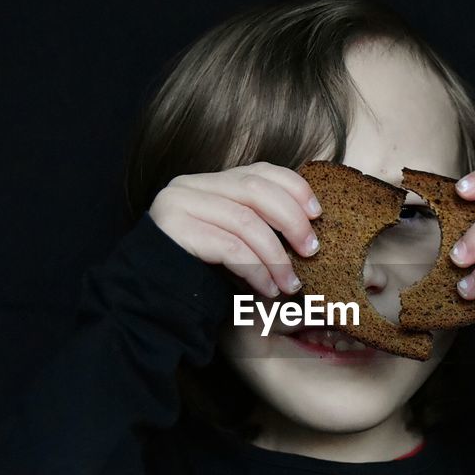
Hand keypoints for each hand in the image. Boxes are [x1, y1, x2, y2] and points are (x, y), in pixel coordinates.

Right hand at [147, 162, 322, 297]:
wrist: (156, 303)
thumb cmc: (204, 276)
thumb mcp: (237, 242)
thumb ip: (261, 223)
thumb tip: (312, 219)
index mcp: (209, 182)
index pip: (260, 171)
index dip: (294, 188)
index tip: (317, 214)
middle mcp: (191, 185)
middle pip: (256, 190)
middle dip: (291, 220)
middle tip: (312, 250)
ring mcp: (179, 204)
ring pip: (245, 221)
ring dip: (276, 256)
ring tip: (291, 284)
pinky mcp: (174, 229)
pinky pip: (229, 246)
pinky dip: (256, 269)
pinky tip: (268, 289)